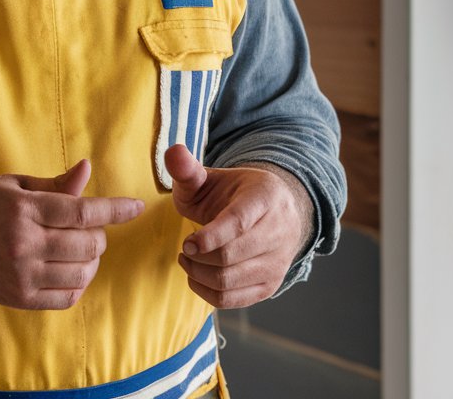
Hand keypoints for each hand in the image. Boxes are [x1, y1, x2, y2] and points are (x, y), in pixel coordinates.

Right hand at [0, 159, 143, 309]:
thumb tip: (87, 169)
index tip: (137, 206)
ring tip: (83, 249)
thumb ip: (55, 185)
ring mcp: (21, 275)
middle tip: (93, 228)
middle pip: (86, 244)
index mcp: (23, 208)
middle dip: (101, 235)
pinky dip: (79, 284)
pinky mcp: (19, 298)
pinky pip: (66, 297)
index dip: (114, 208)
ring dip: (92, 260)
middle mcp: (23, 243)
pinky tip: (72, 270)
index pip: (81, 211)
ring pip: (81, 273)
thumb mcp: (15, 185)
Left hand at [164, 144, 311, 307]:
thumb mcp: (211, 177)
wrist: (271, 212)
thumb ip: (188, 169)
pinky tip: (197, 276)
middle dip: (199, 256)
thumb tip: (173, 152)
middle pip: (232, 256)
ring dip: (200, 274)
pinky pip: (236, 300)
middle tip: (183, 248)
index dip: (209, 236)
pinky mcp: (271, 285)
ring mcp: (278, 261)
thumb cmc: (232, 194)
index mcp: (265, 197)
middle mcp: (279, 231)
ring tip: (187, 259)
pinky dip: (209, 293)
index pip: (238, 223)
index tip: (186, 242)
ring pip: (232, 280)